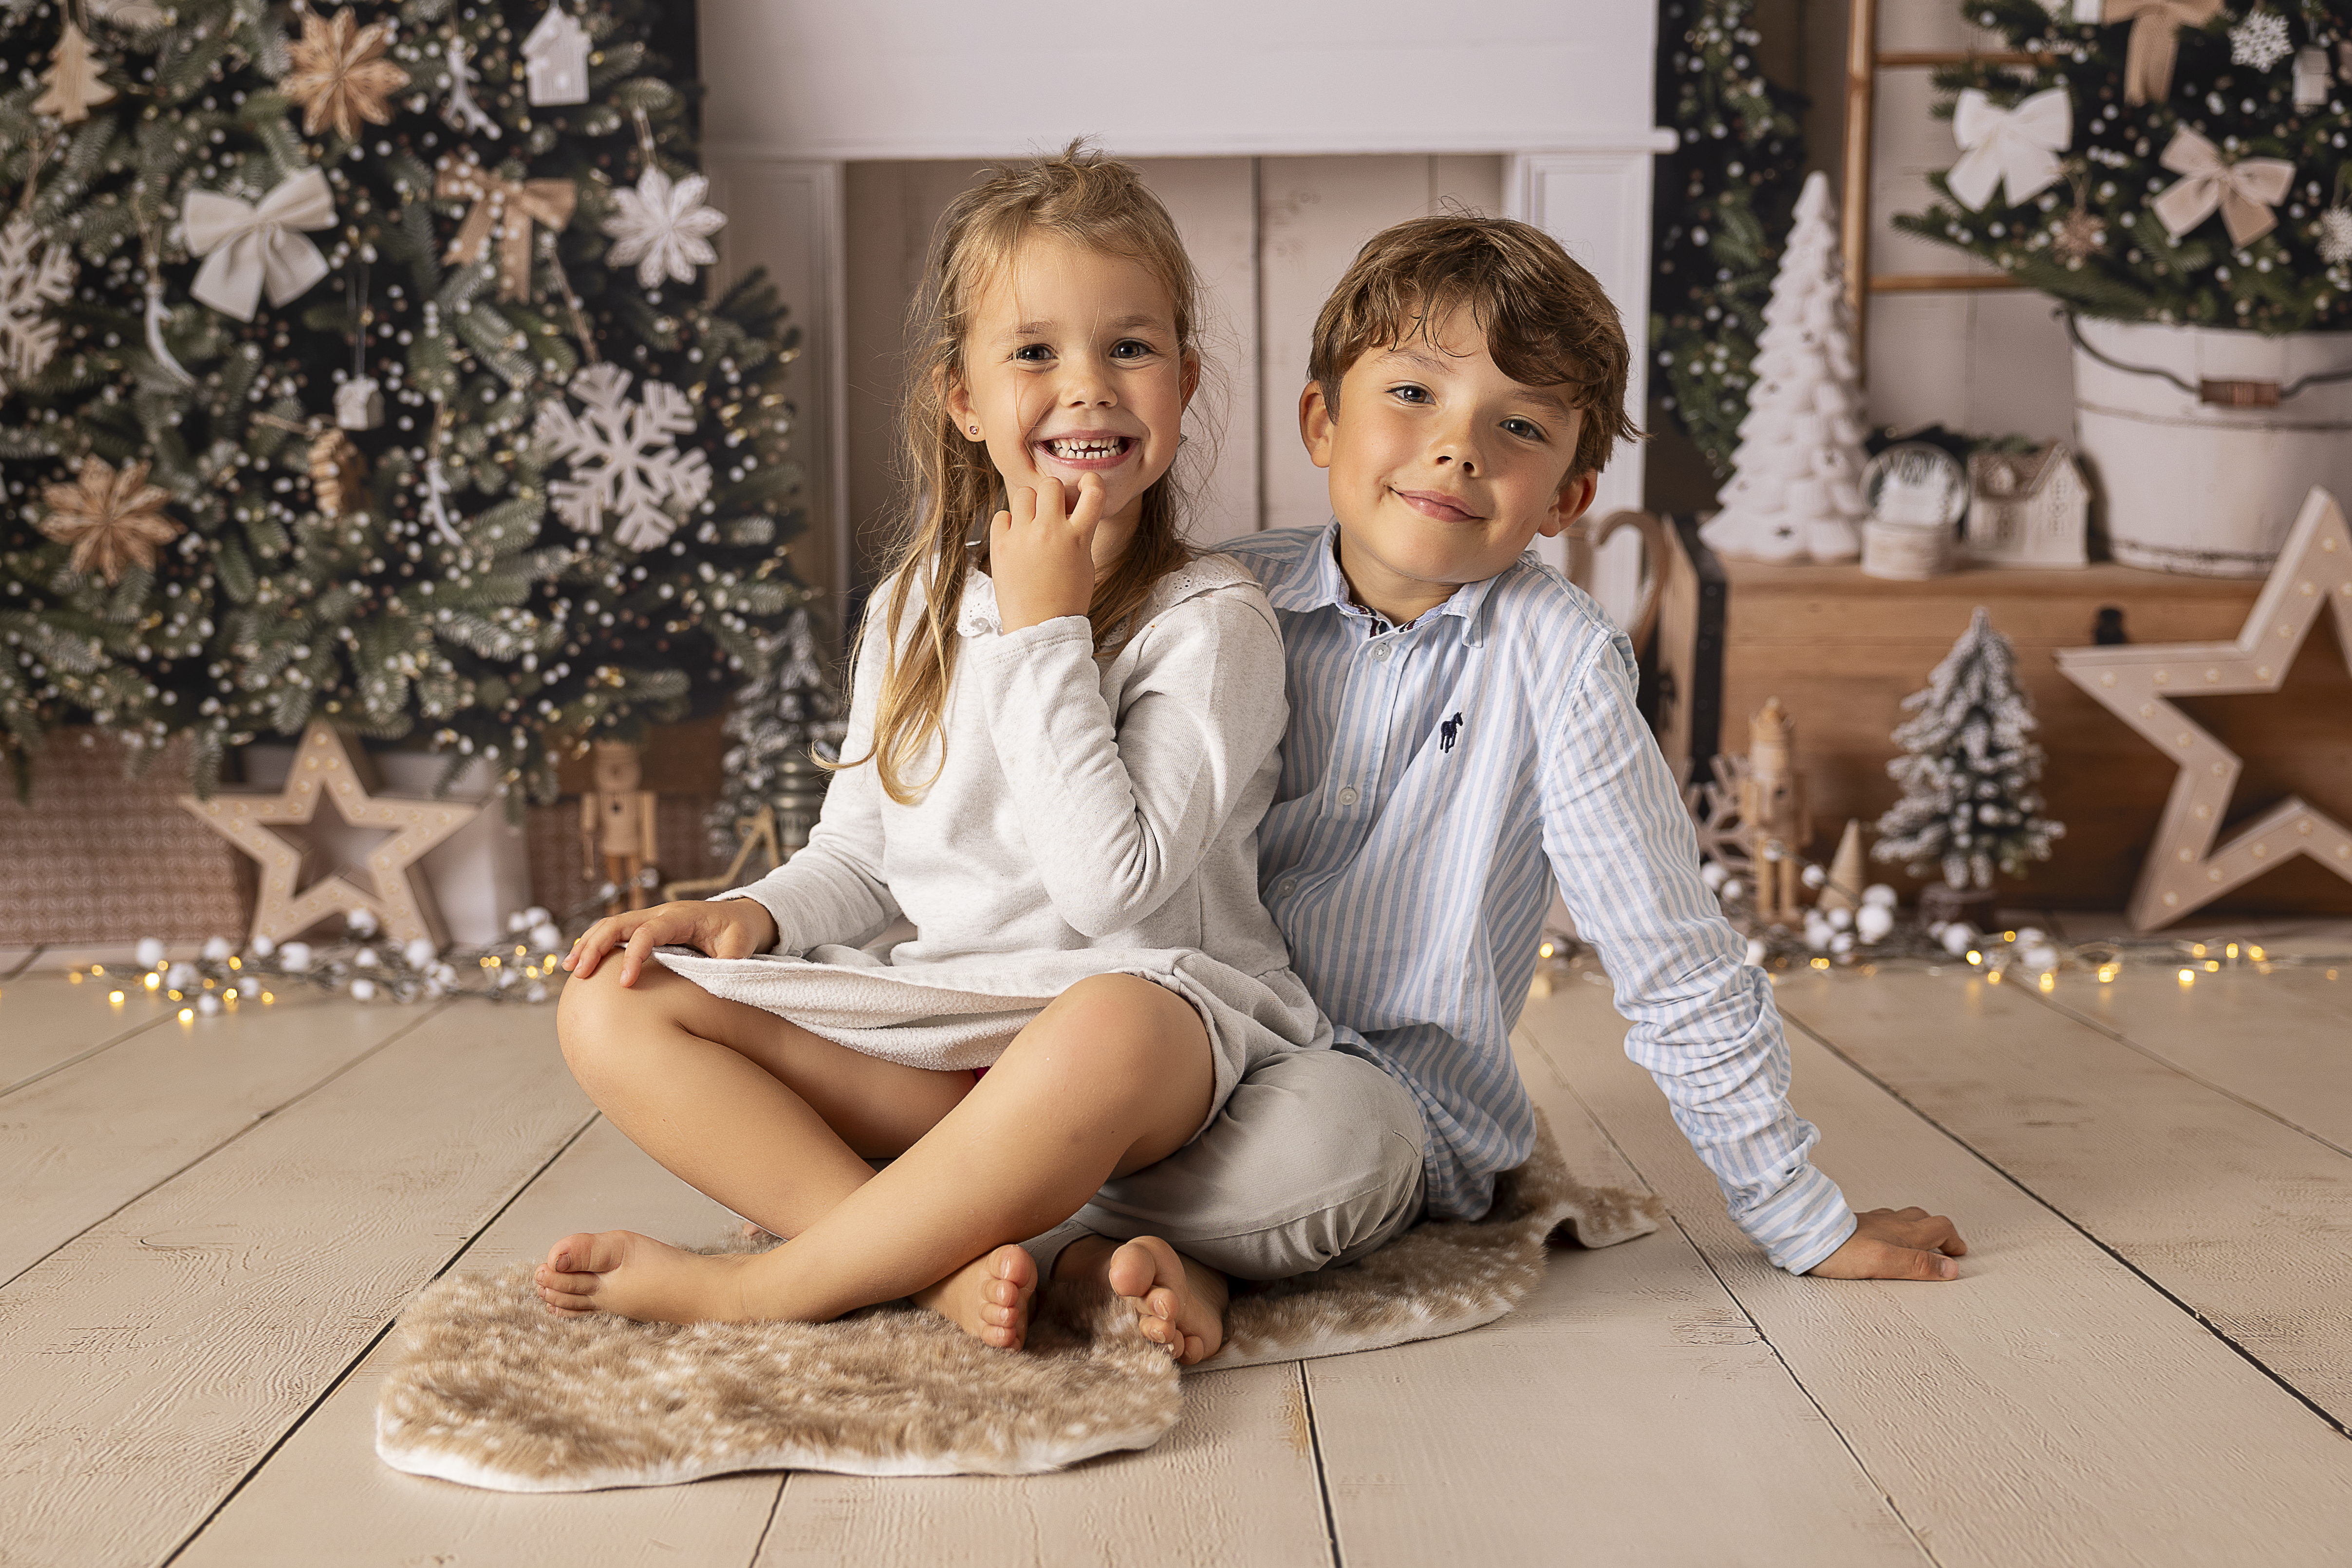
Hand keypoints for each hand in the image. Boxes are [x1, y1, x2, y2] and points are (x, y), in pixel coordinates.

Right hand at [561, 898, 777, 987]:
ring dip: (589, 944)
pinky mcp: (646, 928)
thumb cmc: (740, 932)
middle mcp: (661, 913)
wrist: (742, 916)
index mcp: (682, 917)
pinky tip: (580, 962)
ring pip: (611, 924)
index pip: (649, 932)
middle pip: (619, 922)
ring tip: (570, 968)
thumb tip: (717, 984)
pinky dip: (596, 944)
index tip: (625, 983)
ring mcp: (651, 918)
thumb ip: (729, 963)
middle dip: (597, 946)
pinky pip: (616, 931)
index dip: (634, 955)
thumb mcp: (741, 946)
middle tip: (579, 973)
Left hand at [990, 474, 1103, 633]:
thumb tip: (1069, 510)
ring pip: (1025, 494)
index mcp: (1078, 538)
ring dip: (1031, 505)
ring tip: (1032, 525)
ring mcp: (1023, 537)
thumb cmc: (1066, 600)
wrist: (1039, 628)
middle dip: (1053, 494)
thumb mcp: (1085, 564)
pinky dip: (1009, 523)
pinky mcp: (1000, 545)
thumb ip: (1080, 533)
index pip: (1094, 492)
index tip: (1086, 486)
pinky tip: (1016, 539)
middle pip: (1051, 484)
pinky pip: (1002, 515)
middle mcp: (1050, 532)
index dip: (1091, 482)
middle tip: (1052, 511)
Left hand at [1806, 1206, 1968, 1280]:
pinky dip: (1893, 1229)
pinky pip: (1882, 1222)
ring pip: (1902, 1218)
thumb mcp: (1886, 1262)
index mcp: (1903, 1232)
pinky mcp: (1854, 1226)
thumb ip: (1918, 1265)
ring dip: (1916, 1228)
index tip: (1958, 1254)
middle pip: (1924, 1219)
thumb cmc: (1841, 1251)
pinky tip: (1883, 1237)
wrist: (1806, 1236)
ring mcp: (1872, 1222)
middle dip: (1938, 1232)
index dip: (1953, 1240)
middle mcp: (1890, 1222)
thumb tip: (1950, 1269)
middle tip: (1945, 1246)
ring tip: (1919, 1240)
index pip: (1940, 1228)